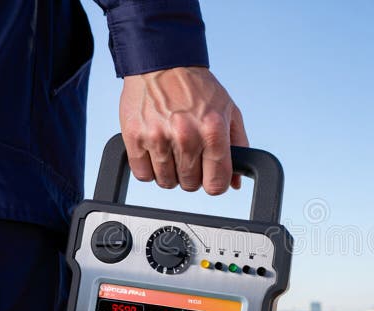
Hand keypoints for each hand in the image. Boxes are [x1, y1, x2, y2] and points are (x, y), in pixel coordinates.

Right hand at [119, 67, 247, 194]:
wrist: (163, 60)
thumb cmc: (197, 87)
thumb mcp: (229, 111)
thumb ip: (238, 147)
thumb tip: (235, 182)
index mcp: (213, 131)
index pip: (216, 184)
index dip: (214, 183)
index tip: (209, 175)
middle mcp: (186, 136)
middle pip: (190, 185)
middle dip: (191, 175)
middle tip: (188, 155)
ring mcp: (158, 137)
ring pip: (166, 182)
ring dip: (170, 173)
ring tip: (171, 151)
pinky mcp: (135, 136)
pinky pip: (143, 174)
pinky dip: (149, 169)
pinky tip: (155, 151)